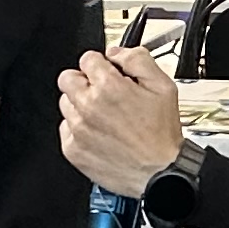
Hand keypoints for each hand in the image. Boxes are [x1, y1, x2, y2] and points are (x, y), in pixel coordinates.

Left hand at [58, 47, 186, 194]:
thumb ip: (138, 60)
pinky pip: (65, 129)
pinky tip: (99, 133)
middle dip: (84, 81)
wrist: (159, 174)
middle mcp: (88, 106)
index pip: (88, 59)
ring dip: (80, 105)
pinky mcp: (73, 149)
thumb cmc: (162, 136)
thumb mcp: (163, 87)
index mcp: (109, 87)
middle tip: (101, 92)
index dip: (101, 64)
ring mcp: (78, 129)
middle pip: (68, 78)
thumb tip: (118, 53)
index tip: (107, 72)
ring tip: (103, 116)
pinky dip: (78, 129)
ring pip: (65, 103)